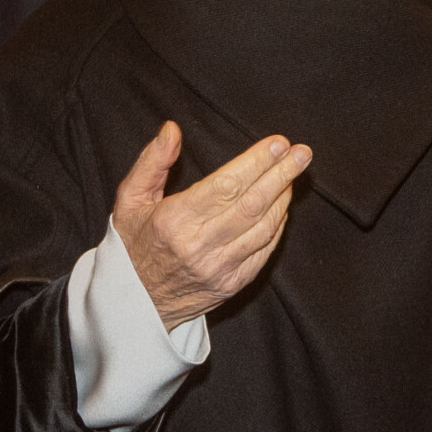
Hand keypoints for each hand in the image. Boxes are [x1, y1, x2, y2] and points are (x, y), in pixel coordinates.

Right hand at [112, 122, 311, 329]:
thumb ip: (152, 162)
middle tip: (302, 153)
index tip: (277, 143)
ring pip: (264, 228)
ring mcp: (219, 268)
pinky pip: (265, 250)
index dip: (256, 162)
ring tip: (293, 173)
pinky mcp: (232, 283)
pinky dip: (278, 225)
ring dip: (284, 198)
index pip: (226, 186)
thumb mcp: (130, 199)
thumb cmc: (134, 243)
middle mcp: (199, 246)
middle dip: (282, 174)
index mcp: (173, 221)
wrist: (136, 302)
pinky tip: (282, 204)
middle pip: (252, 204)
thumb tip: (173, 129)